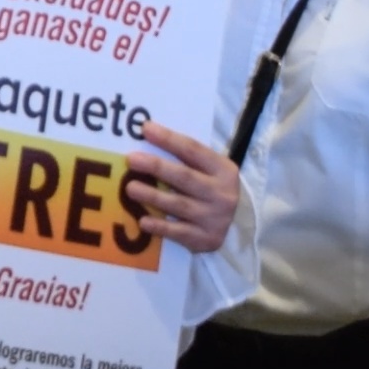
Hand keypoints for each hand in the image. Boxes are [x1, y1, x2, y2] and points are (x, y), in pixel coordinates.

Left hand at [124, 121, 239, 253]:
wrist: (238, 225)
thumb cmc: (210, 188)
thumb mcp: (208, 170)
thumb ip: (185, 156)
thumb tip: (147, 135)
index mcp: (223, 170)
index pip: (193, 150)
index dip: (169, 139)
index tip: (146, 129)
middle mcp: (222, 194)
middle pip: (185, 177)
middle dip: (157, 167)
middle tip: (132, 159)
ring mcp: (215, 218)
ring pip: (179, 205)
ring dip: (152, 196)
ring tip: (131, 188)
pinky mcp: (206, 239)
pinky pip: (179, 232)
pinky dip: (160, 227)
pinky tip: (143, 221)